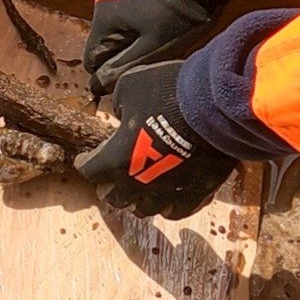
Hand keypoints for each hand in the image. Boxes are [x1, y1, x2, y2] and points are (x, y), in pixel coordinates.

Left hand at [74, 61, 237, 219]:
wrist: (214, 106)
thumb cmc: (167, 93)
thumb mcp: (128, 86)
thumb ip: (118, 106)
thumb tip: (122, 115)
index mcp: (115, 158)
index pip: (90, 170)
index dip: (85, 163)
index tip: (84, 159)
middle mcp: (138, 183)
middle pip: (114, 197)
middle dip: (108, 186)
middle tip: (109, 177)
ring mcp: (168, 192)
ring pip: (144, 209)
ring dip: (136, 199)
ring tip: (137, 190)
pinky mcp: (195, 195)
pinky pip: (175, 212)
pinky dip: (167, 207)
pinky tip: (166, 200)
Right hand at [84, 0, 247, 96]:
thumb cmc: (179, 14)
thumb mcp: (152, 48)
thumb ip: (121, 68)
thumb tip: (97, 85)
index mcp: (103, 18)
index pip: (92, 58)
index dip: (109, 72)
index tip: (132, 75)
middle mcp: (102, 1)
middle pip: (105, 42)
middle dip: (124, 53)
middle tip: (152, 56)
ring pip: (118, 27)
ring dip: (133, 38)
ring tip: (160, 38)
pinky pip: (128, 13)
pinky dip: (139, 22)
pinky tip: (162, 21)